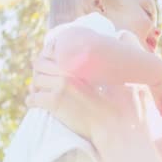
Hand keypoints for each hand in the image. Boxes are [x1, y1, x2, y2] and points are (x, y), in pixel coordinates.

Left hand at [27, 56, 145, 141]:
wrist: (119, 127)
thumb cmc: (128, 103)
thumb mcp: (129, 69)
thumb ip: (128, 49)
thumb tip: (125, 34)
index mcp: (84, 61)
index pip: (54, 50)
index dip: (48, 56)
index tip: (49, 63)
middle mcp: (69, 70)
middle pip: (40, 64)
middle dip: (39, 71)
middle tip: (42, 80)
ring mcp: (60, 86)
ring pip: (36, 81)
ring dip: (36, 86)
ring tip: (39, 91)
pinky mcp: (54, 103)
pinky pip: (33, 99)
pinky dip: (32, 101)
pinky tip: (35, 104)